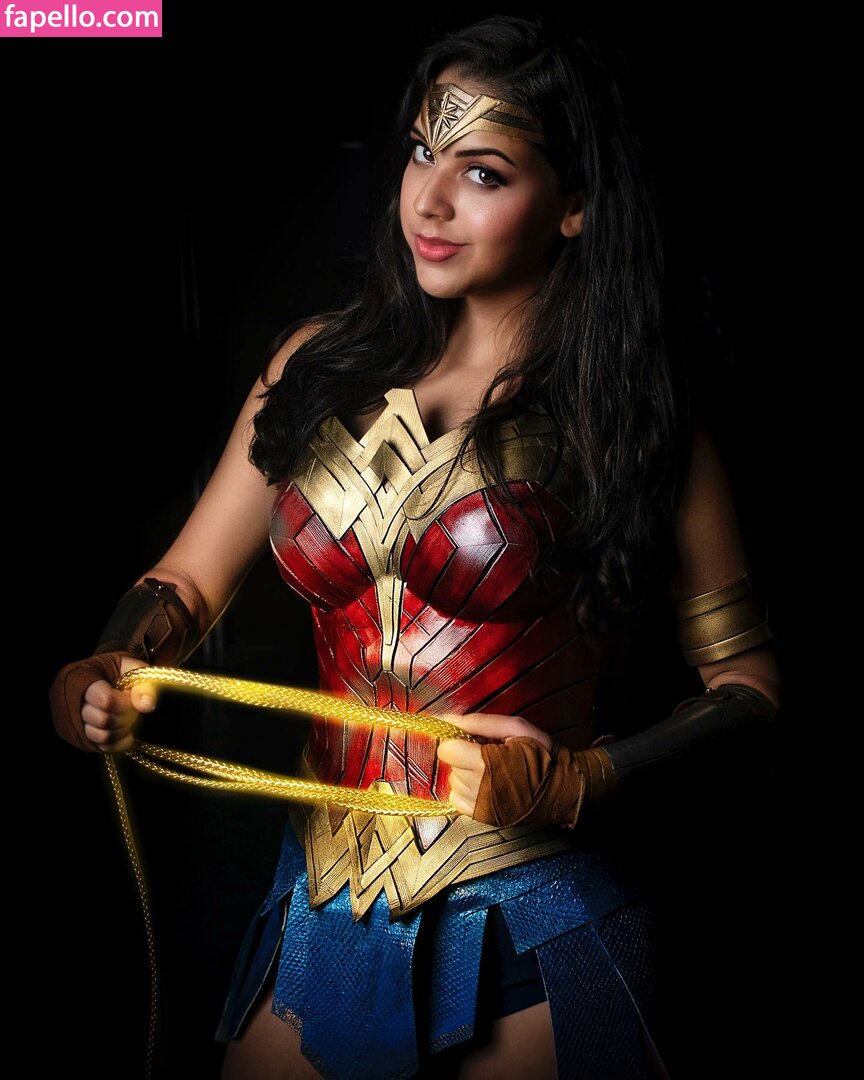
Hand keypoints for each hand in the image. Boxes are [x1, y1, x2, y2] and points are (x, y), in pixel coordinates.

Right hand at [49, 652, 157, 752]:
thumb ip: (142, 682)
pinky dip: (119, 742)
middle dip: (124, 715)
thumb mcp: (131, 666)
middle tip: (131, 707)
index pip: (105, 700)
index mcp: (83, 679)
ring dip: (122, 729)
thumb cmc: (116, 669)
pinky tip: (127, 731)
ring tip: (127, 717)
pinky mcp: (80, 737)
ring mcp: (74, 723)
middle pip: (103, 720)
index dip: (125, 702)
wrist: (101, 675)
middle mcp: (72, 703)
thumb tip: (147, 706)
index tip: (131, 695)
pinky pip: (102, 747)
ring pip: (101, 736)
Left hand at [436, 712, 552, 816]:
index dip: (458, 741)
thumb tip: (448, 720)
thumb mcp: (516, 728)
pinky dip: (466, 791)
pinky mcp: (482, 816)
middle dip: (464, 756)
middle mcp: (479, 787)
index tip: (471, 740)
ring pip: (453, 782)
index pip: (447, 750)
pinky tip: (484, 784)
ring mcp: (480, 805)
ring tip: (490, 769)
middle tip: (487, 753)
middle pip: (451, 765)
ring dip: (465, 773)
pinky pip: (457, 800)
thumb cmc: (542, 754)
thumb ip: (479, 723)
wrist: (561, 788)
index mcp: (486, 763)